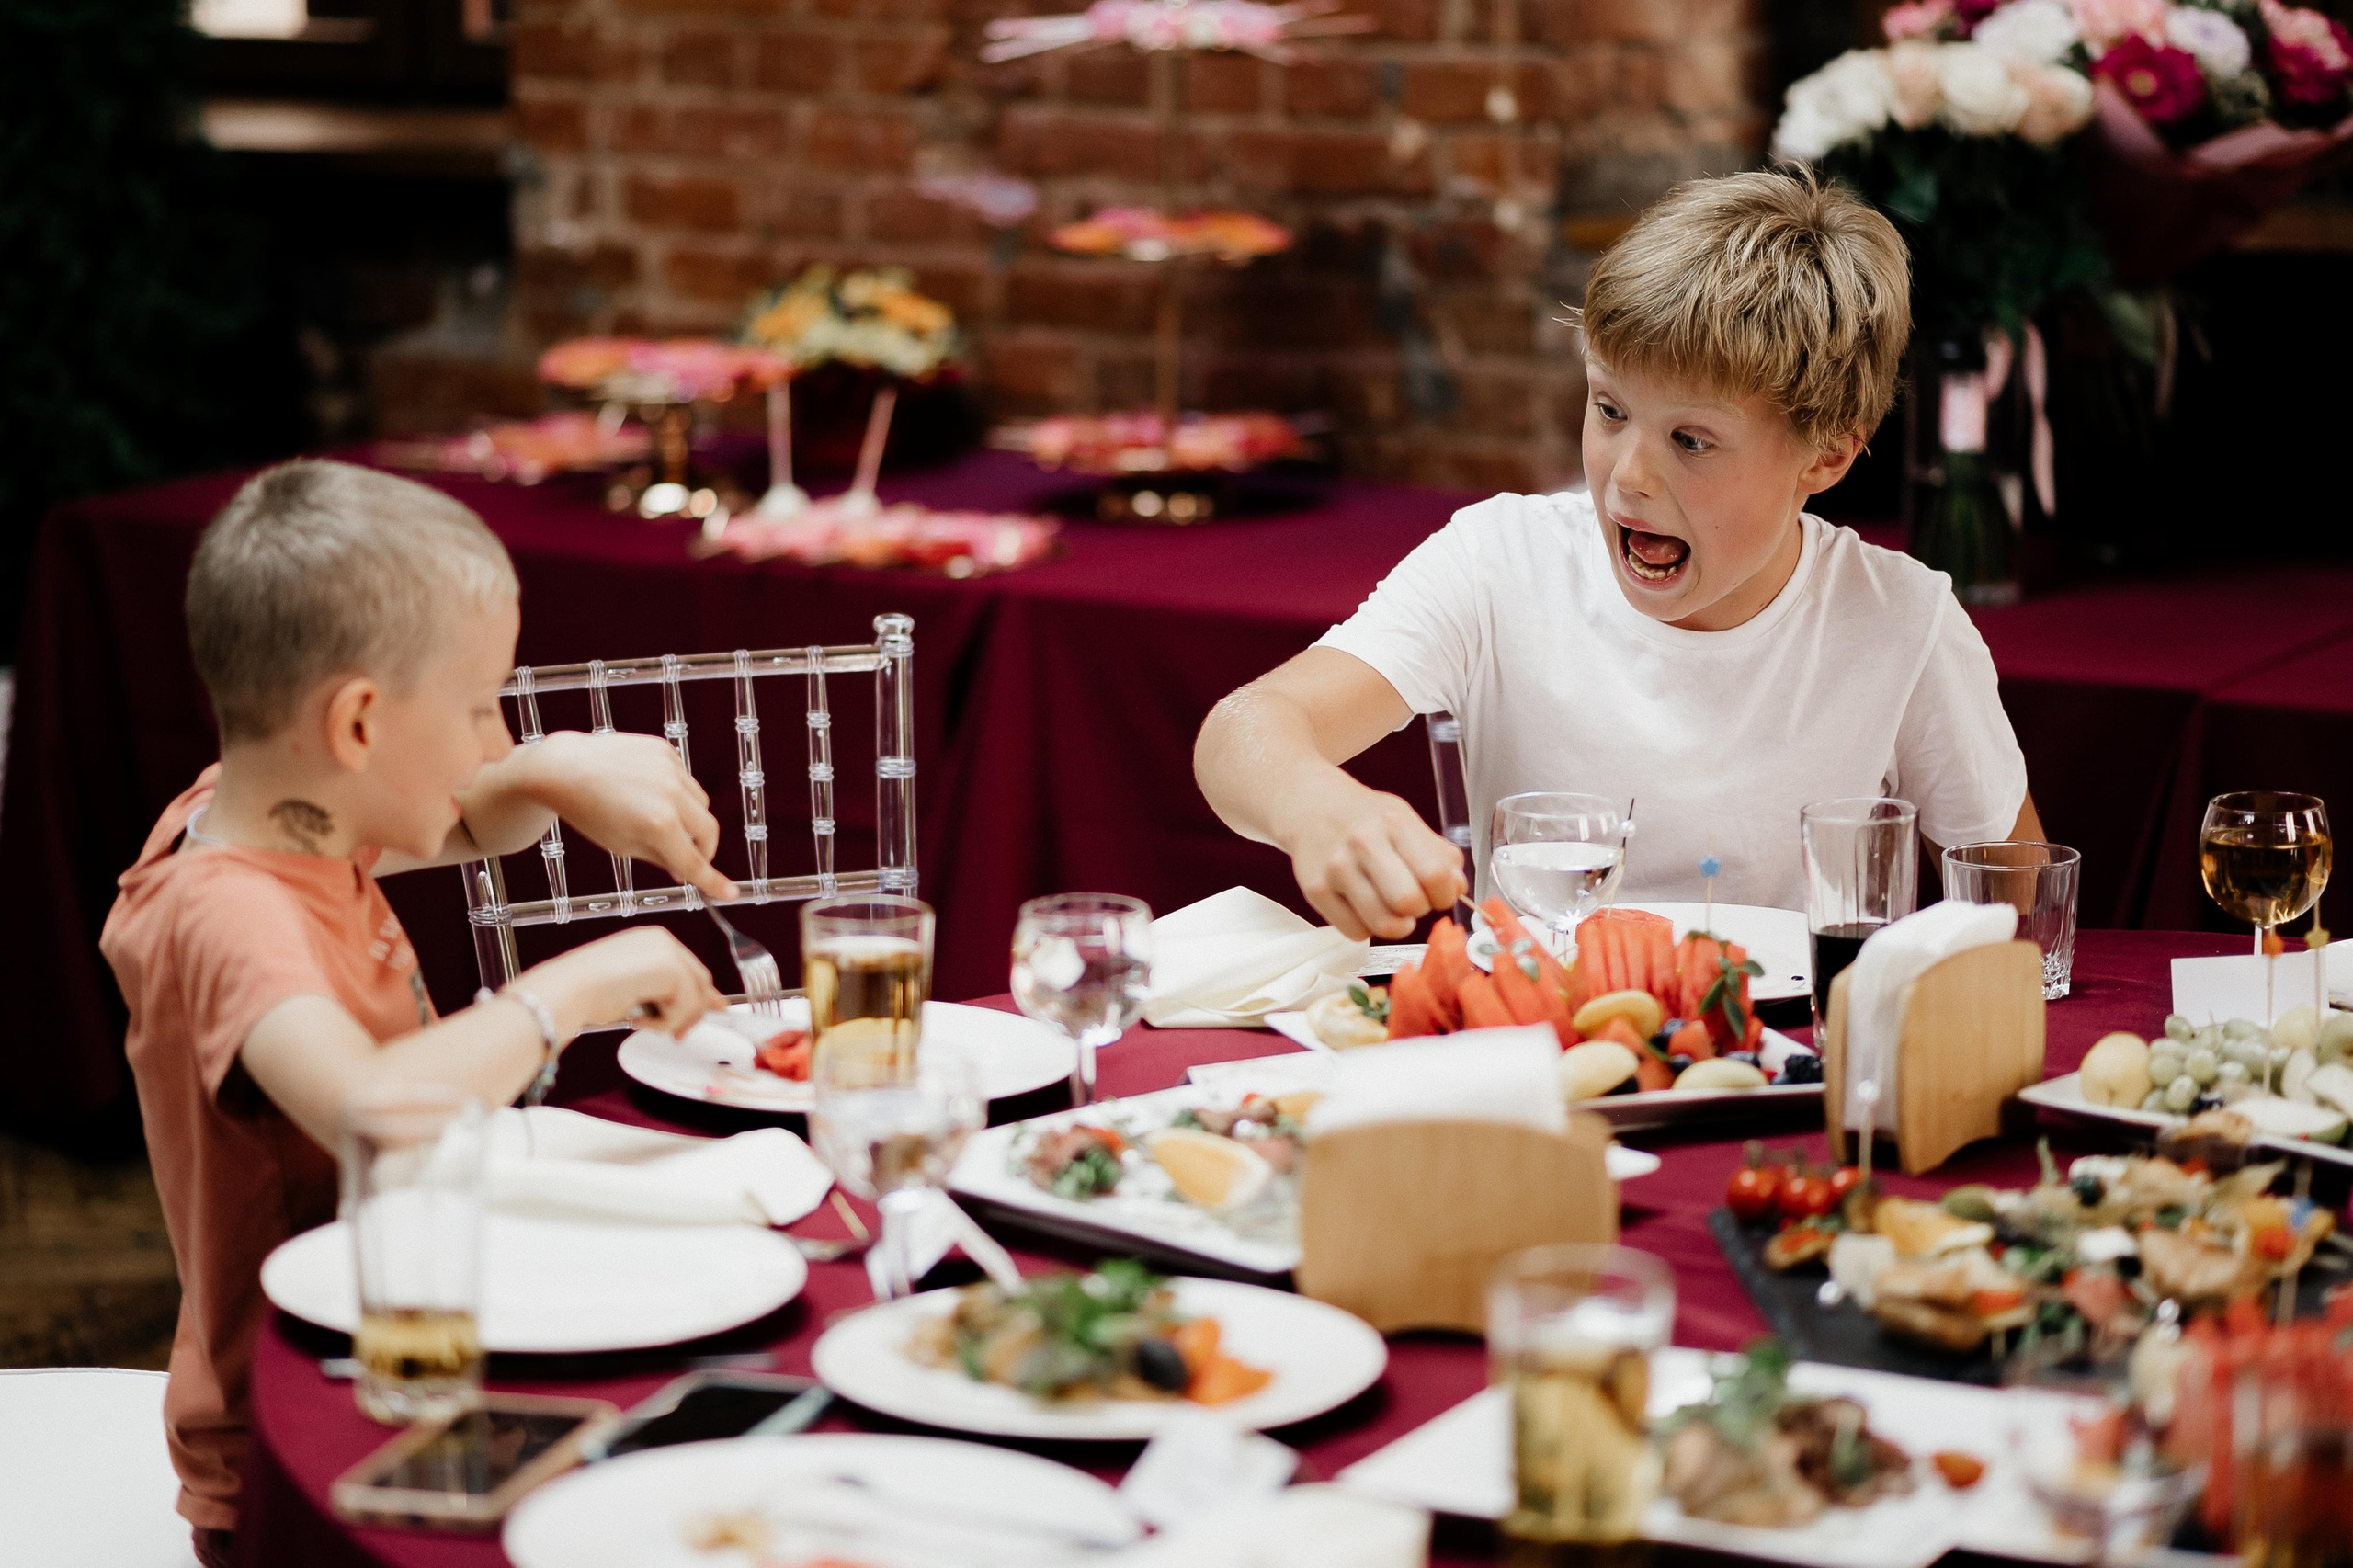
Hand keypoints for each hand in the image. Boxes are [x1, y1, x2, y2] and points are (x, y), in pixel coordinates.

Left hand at [522, 731, 736, 903]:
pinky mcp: (665, 751)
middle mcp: (671, 796)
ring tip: (657, 818)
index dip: (714, 882)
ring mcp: (670, 770)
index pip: (695, 862)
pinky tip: (646, 792)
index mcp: (659, 826)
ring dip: (689, 818)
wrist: (563, 768)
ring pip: (700, 803)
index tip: (731, 894)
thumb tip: (687, 870)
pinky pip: (685, 779)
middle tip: (687, 857)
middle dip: (704, 848)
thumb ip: (662, 858)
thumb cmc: (588, 812)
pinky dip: (676, 792)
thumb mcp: (623, 846)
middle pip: (709, 831)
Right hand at [531, 926, 727, 1038]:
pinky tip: (639, 1019)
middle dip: (692, 1012)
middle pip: (699, 981)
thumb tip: (695, 1007)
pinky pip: (686, 1005)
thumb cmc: (588, 993)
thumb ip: (664, 994)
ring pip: (695, 995)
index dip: (699, 995)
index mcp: (652, 942)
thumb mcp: (634, 991)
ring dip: (673, 1019)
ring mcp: (669, 952)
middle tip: (678, 1035)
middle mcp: (663, 941)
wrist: (569, 989)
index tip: (704, 1014)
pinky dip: (665, 1021)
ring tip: (644, 1024)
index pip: (690, 968)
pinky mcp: (671, 967)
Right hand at [1278, 778, 1466, 940]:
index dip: (1445, 894)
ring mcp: (1336, 868)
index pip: (1435, 874)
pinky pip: (1355, 932)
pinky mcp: (1315, 890)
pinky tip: (1365, 908)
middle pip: (1409, 903)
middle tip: (1415, 901)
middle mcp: (1363, 844)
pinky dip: (1367, 927)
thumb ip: (1438, 852)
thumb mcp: (1405, 819)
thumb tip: (1458, 889)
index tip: (1440, 894)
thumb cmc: (1364, 817)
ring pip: (1382, 924)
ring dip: (1397, 925)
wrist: (1309, 805)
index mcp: (1394, 823)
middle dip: (1420, 909)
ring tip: (1393, 909)